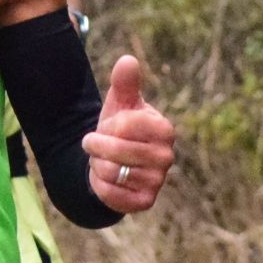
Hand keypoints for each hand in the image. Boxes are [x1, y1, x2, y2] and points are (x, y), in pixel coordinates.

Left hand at [82, 54, 175, 213]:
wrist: (115, 161)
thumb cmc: (120, 127)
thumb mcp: (120, 104)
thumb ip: (125, 83)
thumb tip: (127, 61)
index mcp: (165, 129)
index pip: (123, 125)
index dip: (106, 126)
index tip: (108, 127)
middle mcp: (167, 156)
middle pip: (115, 150)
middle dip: (96, 146)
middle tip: (95, 144)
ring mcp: (158, 181)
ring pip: (110, 172)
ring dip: (97, 165)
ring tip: (103, 160)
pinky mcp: (145, 202)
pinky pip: (110, 194)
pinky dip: (99, 185)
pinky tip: (106, 178)